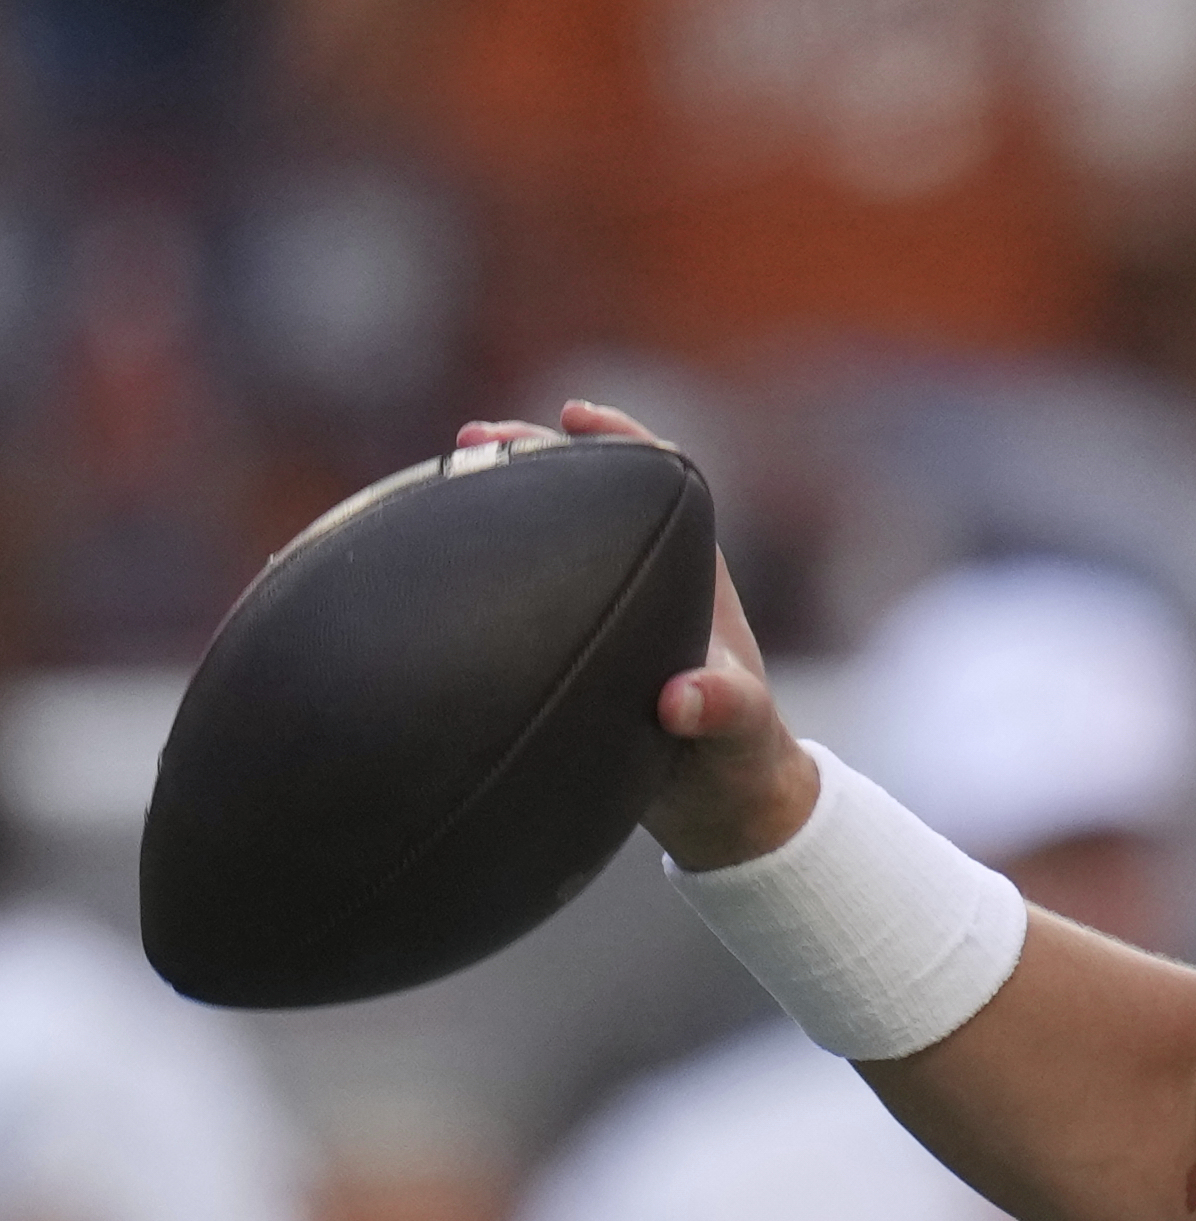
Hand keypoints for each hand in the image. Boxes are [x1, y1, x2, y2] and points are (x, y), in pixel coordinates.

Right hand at [453, 402, 815, 869]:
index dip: (621, 438)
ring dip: (503, 499)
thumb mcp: (740, 731)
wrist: (722, 806)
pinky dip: (487, 562)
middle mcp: (651, 578)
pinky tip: (430, 556)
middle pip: (593, 493)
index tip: (575, 414)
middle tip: (476, 437)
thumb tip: (681, 699)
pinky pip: (527, 586)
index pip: (663, 481)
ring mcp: (611, 607)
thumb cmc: (740, 759)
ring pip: (553, 534)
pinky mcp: (577, 643)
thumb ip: (722, 709)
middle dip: (537, 455)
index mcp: (695, 576)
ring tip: (443, 473)